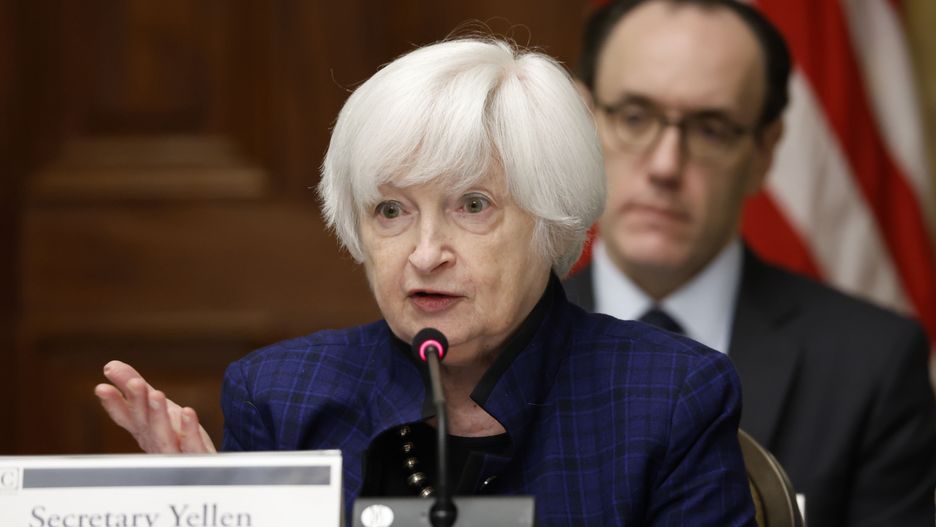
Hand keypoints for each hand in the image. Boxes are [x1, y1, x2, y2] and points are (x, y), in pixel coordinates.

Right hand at [94, 360, 216, 452]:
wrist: (203, 463)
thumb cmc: (175, 434)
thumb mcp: (154, 408)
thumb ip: (133, 388)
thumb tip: (110, 365)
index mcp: (143, 429)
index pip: (124, 416)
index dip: (113, 403)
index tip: (101, 388)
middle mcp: (155, 441)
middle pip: (143, 421)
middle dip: (137, 402)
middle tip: (135, 383)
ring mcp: (174, 450)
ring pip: (163, 434)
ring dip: (158, 415)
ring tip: (157, 394)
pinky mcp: (196, 455)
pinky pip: (191, 444)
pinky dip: (188, 429)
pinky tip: (188, 412)